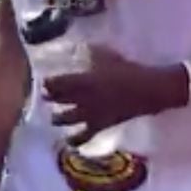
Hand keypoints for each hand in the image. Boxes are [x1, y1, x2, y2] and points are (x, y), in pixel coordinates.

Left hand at [43, 47, 183, 145]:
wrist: (147, 91)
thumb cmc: (129, 71)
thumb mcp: (109, 56)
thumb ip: (92, 53)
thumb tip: (81, 48)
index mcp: (82, 80)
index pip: (56, 83)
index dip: (47, 83)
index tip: (43, 82)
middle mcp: (81, 99)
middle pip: (58, 100)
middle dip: (49, 98)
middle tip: (45, 96)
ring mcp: (90, 114)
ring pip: (65, 119)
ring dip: (57, 118)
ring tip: (54, 117)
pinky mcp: (100, 126)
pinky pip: (84, 136)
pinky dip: (75, 140)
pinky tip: (69, 142)